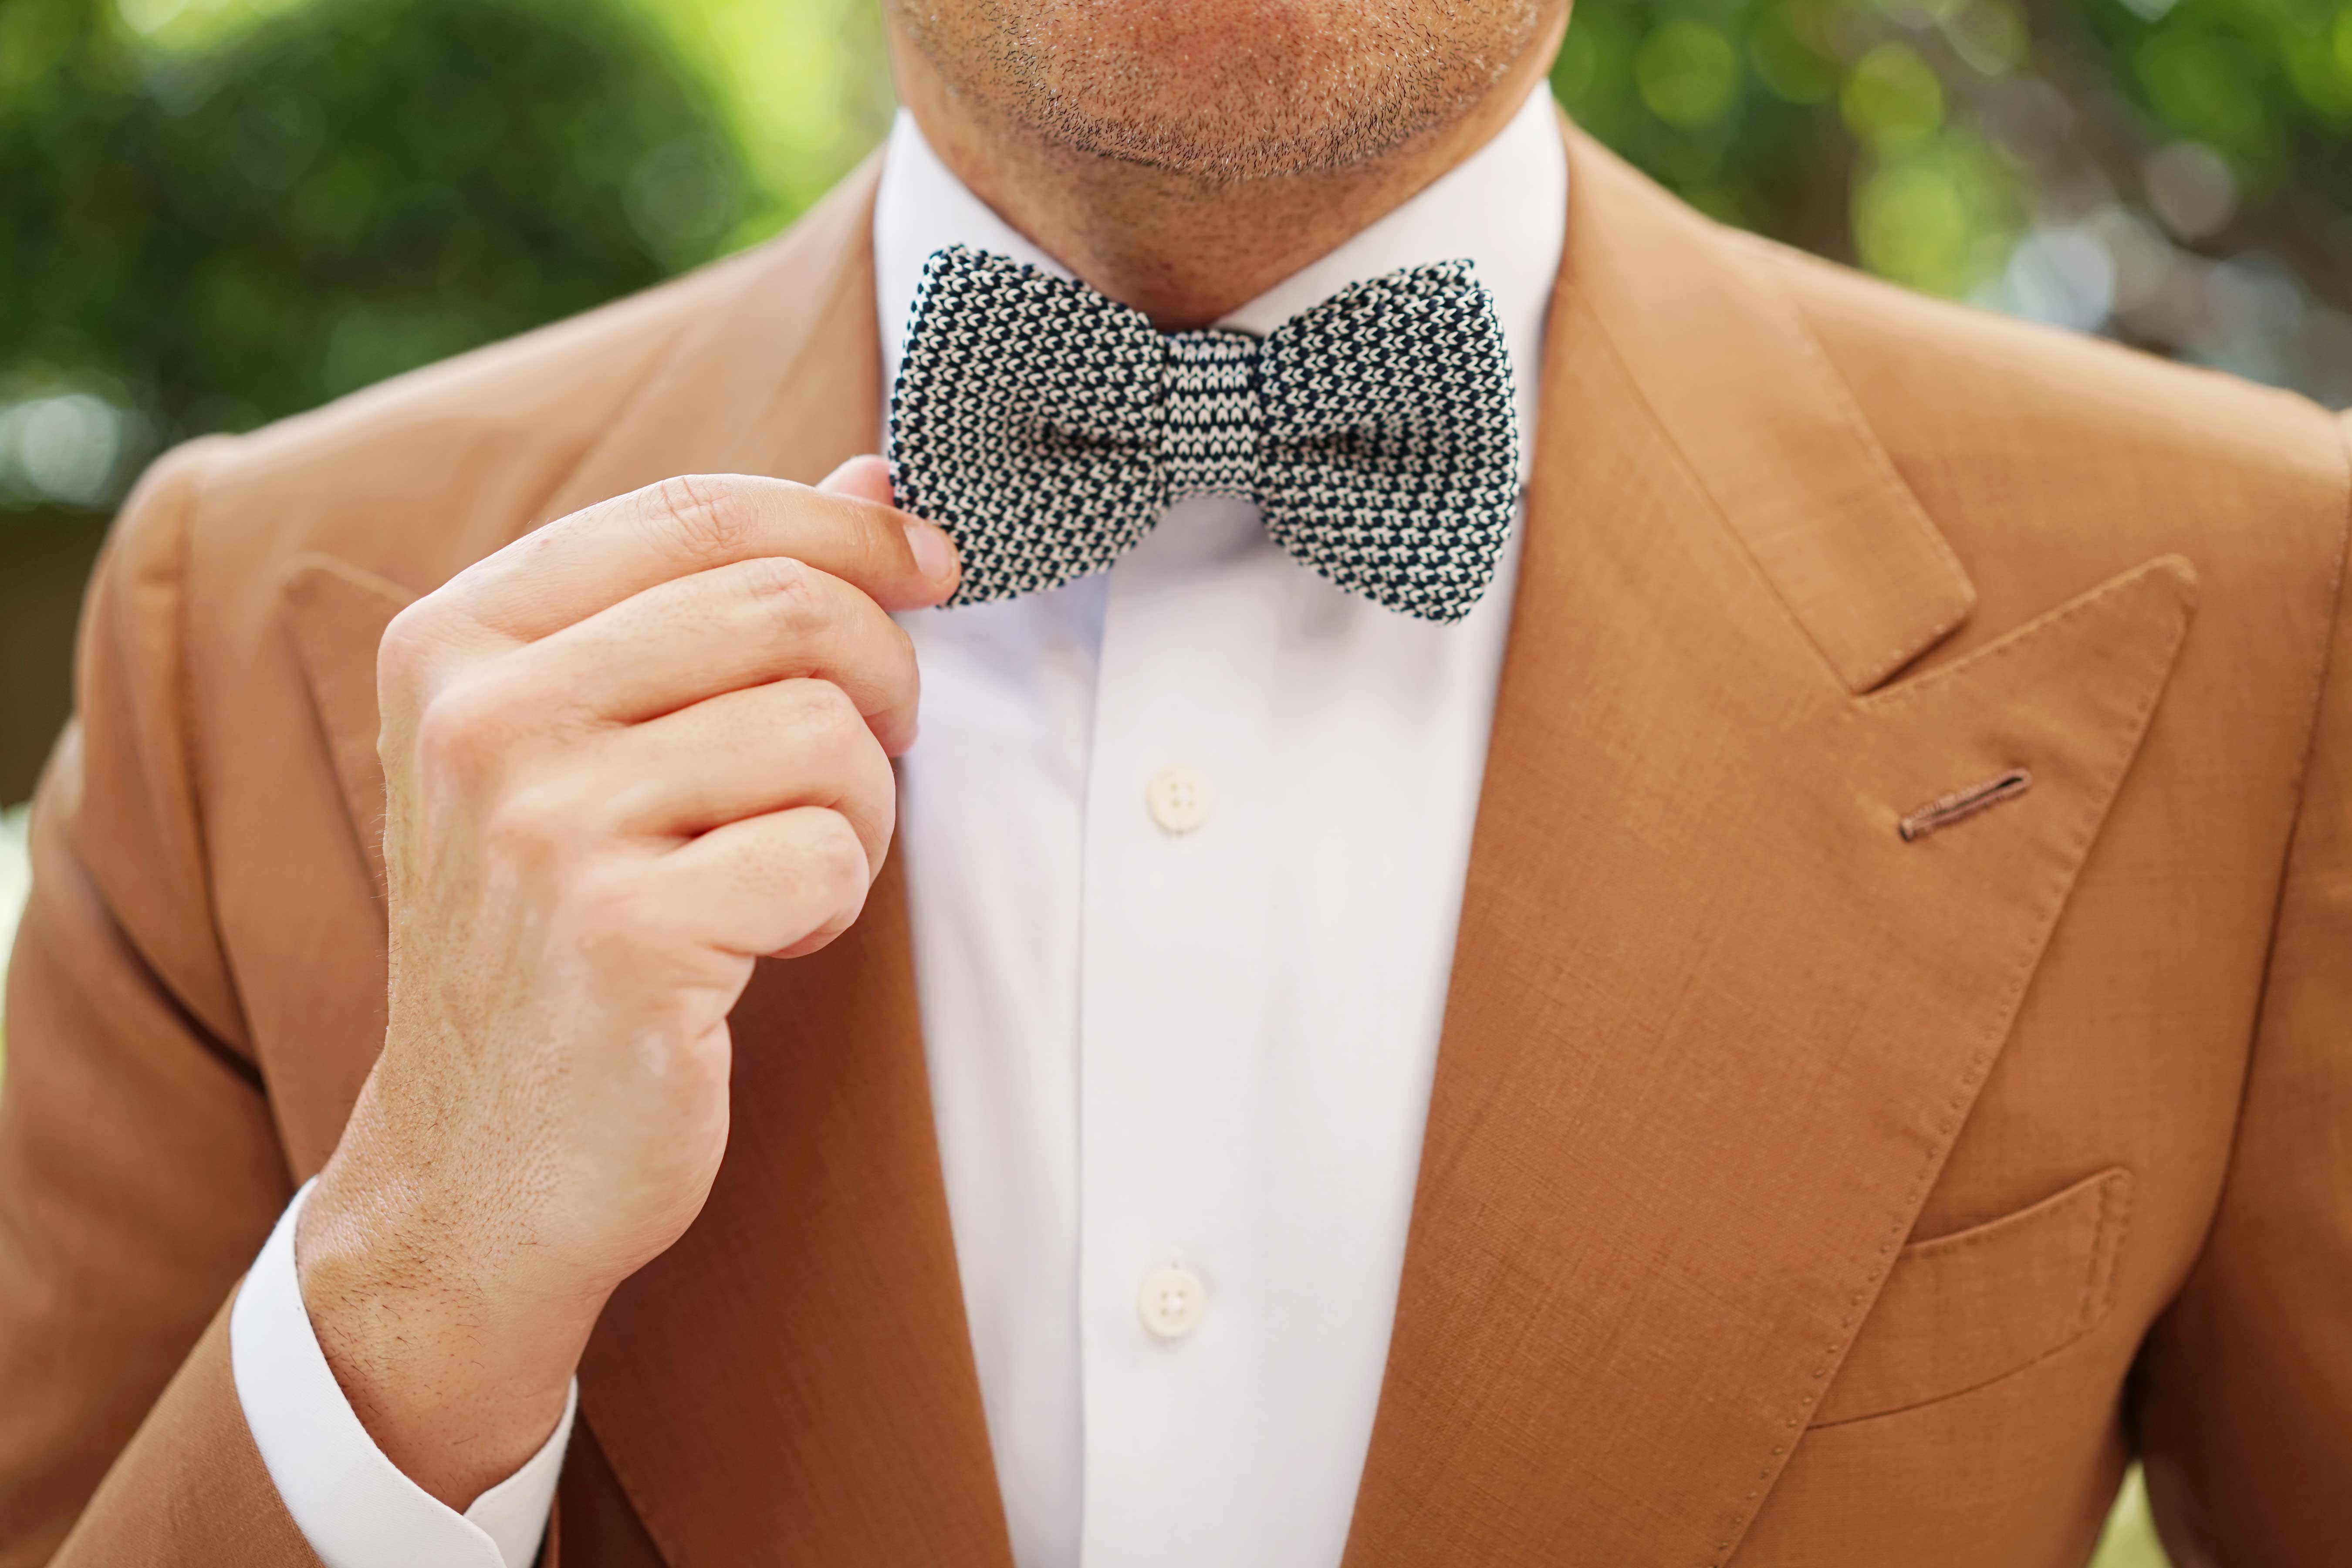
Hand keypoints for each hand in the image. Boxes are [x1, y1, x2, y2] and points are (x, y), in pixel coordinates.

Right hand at [293, 460, 957, 1506]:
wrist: (478, 1167)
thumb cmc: (555, 935)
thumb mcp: (593, 746)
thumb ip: (714, 601)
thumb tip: (873, 483)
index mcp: (460, 640)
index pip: (697, 512)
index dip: (845, 529)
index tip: (930, 566)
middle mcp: (484, 717)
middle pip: (781, 607)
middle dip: (878, 672)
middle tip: (872, 748)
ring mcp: (544, 828)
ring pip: (822, 732)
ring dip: (857, 807)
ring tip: (790, 867)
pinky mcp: (621, 937)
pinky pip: (826, 854)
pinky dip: (833, 897)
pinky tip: (769, 940)